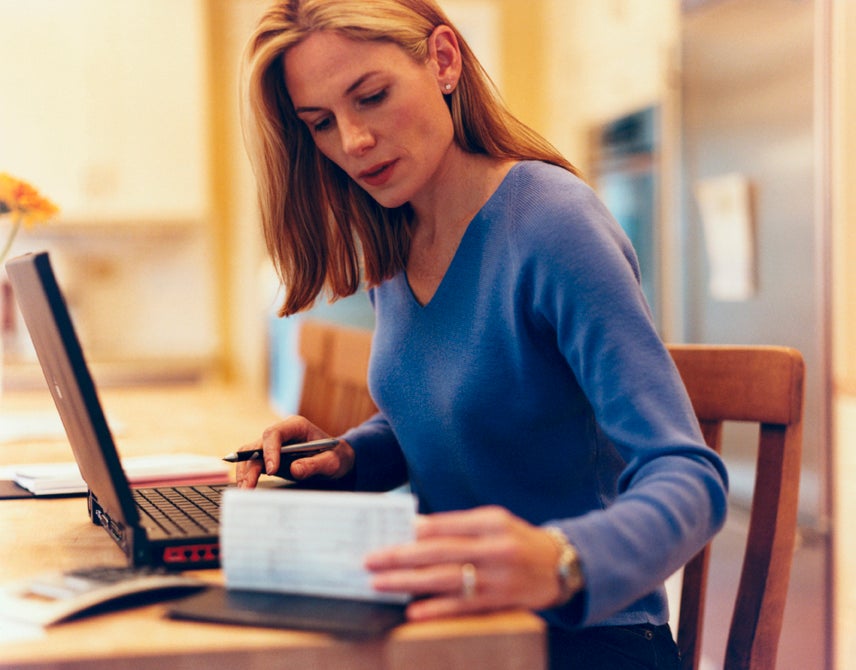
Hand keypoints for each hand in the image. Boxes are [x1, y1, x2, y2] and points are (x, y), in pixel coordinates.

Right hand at [235, 415, 354, 487]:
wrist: (336, 459)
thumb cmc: (336, 456)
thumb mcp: (333, 461)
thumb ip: (315, 464)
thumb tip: (295, 469)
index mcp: (296, 426)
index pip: (274, 433)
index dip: (269, 451)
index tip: (272, 470)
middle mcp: (281, 433)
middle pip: (257, 445)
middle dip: (250, 465)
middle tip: (249, 486)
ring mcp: (273, 445)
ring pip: (250, 454)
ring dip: (245, 472)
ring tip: (245, 490)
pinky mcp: (269, 458)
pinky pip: (252, 464)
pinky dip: (247, 475)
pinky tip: (247, 488)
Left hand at [364, 505, 566, 620]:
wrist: (560, 566)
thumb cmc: (517, 539)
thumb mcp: (494, 522)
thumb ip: (459, 524)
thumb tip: (415, 528)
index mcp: (492, 522)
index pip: (447, 524)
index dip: (417, 530)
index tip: (389, 533)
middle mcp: (495, 549)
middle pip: (440, 552)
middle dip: (401, 557)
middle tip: (371, 560)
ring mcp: (497, 578)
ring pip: (445, 580)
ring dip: (408, 583)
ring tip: (380, 583)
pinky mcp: (499, 602)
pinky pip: (461, 607)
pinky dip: (435, 610)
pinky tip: (413, 612)